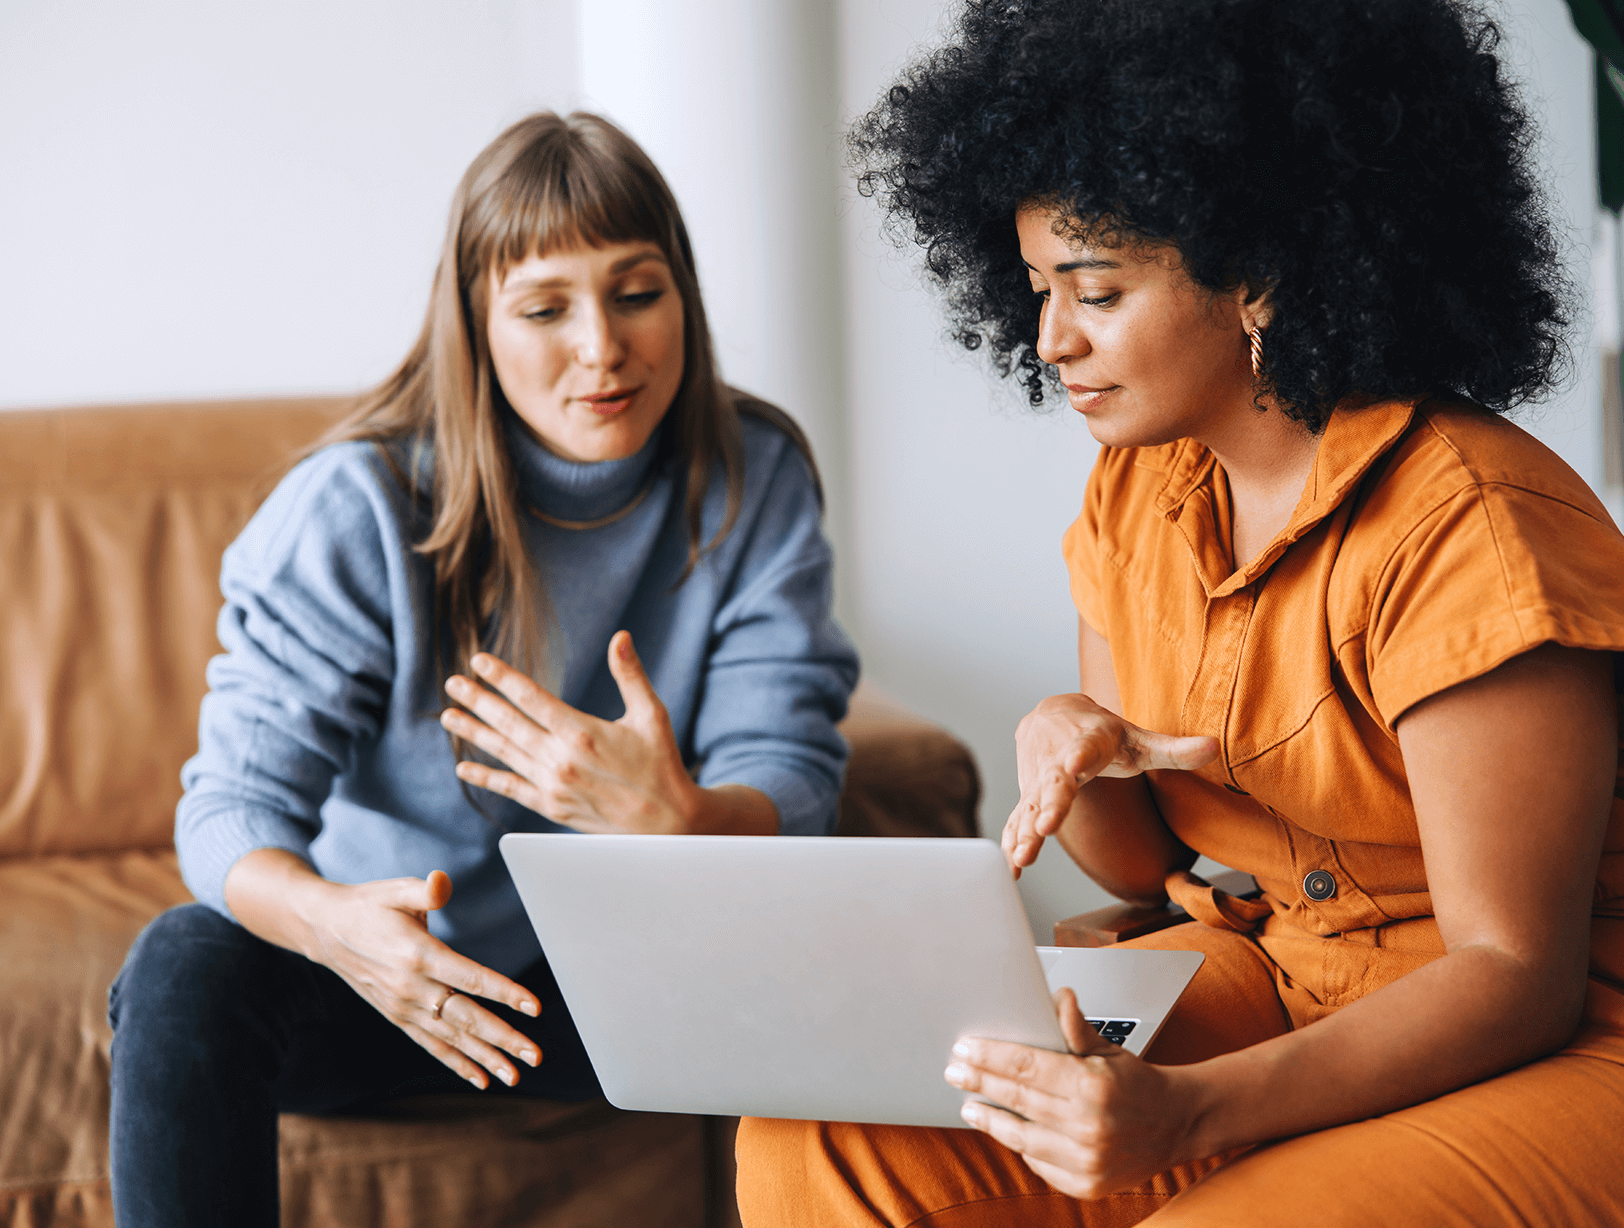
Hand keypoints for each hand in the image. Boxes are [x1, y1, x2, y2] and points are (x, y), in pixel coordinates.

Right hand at [295, 867, 541, 1089]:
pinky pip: (431, 1044)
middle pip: (466, 1017)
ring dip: (485, 1058)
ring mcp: (403, 1006)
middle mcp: (412, 987)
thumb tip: (442, 882)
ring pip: (451, 1038)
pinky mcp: (397, 1016)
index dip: (505, 993)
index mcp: (419, 955)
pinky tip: (480, 1079)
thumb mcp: (396, 890)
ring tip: (515, 1076)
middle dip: (503, 1038)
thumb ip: (425, 891)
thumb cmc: (370, 906)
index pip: (470, 979)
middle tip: (535, 1056)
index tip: (535, 1007)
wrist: (326, 931)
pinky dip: (456, 1062)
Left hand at [440, 630, 700, 832]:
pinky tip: (464, 768)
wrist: (667, 823)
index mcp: (582, 732)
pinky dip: (486, 777)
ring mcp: (553, 785)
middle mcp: (561, 759)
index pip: (531, 698)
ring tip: (448, 715)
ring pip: (504, 753)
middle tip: (453, 683)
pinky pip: (511, 788)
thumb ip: (630, 675)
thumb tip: (620, 637)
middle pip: (508, 723)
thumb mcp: (651, 715)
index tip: (479, 661)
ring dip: (474, 733)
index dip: (502, 677)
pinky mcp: (552, 807)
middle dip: (478, 700)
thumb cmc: (661, 764)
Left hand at [945, 988, 1200, 1197]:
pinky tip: (1007, 1130)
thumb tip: (1058, 998)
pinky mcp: (1086, 1185)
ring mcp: (1086, 1160)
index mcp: (1091, 1085)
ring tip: (969, 1106)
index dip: (989, 1056)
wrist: (1177, 1124)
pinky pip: (1039, 1162)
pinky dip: (1021, 1145)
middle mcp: (1088, 1125)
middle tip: (954, 1071)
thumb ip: (1076, 1028)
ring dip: (990, 1119)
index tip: (964, 1049)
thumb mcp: (1108, 1049)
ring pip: (1020, 1136)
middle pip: (1017, 1099)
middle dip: (979, 1082)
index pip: (1025, 1066)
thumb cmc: (1137, 1083)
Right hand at [1002, 694, 1215, 877]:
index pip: (1083, 751)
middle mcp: (1056, 759)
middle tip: (1043, 827)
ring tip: (1022, 858)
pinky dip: (1013, 839)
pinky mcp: (1028, 795)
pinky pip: (1018, 818)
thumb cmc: (1102, 733)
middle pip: (1051, 783)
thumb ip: (1174, 749)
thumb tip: (1214, 747)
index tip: (1071, 770)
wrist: (1054, 713)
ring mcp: (1038, 779)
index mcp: (1087, 742)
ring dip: (1024, 831)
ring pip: (1029, 805)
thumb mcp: (1138, 739)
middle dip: (1046, 806)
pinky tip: (1011, 867)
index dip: (1077, 759)